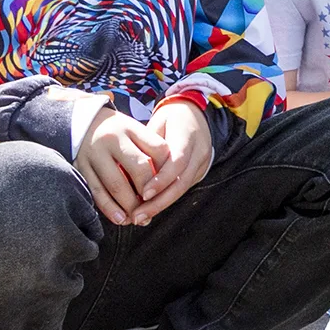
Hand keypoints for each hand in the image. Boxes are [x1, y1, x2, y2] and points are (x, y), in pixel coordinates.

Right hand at [75, 107, 159, 225]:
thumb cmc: (116, 133)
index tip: (169, 186)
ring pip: (117, 184)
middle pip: (139, 169)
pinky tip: (120, 218)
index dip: (166, 171)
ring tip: (138, 218)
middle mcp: (113, 139)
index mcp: (131, 128)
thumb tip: (164, 184)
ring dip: (130, 205)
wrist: (80, 122)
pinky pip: (97, 191)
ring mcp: (95, 154)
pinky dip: (109, 208)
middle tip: (154, 206)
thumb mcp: (134, 132)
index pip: (158, 150)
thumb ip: (150, 151)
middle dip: (149, 193)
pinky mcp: (81, 167)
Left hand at [123, 99, 214, 223]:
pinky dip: (167, 199)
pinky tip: (151, 208)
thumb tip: (126, 171)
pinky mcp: (201, 171)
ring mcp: (203, 162)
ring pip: (183, 188)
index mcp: (187, 134)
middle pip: (181, 181)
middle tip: (139, 215)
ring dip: (162, 205)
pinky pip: (183, 187)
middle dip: (160, 201)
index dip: (161, 180)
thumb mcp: (156, 124)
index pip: (176, 162)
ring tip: (142, 216)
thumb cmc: (169, 118)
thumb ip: (147, 147)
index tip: (143, 194)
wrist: (194, 113)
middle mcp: (199, 150)